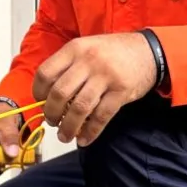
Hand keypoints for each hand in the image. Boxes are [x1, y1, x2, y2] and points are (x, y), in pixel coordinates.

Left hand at [33, 32, 158, 145]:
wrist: (149, 51)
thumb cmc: (113, 52)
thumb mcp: (87, 48)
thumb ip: (69, 66)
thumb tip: (47, 96)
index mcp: (75, 49)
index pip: (46, 73)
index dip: (38, 92)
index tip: (40, 102)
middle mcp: (88, 61)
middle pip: (59, 93)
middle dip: (51, 113)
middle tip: (52, 122)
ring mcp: (106, 76)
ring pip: (79, 108)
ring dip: (68, 127)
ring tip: (65, 136)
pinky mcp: (121, 92)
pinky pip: (101, 117)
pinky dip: (91, 132)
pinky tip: (85, 139)